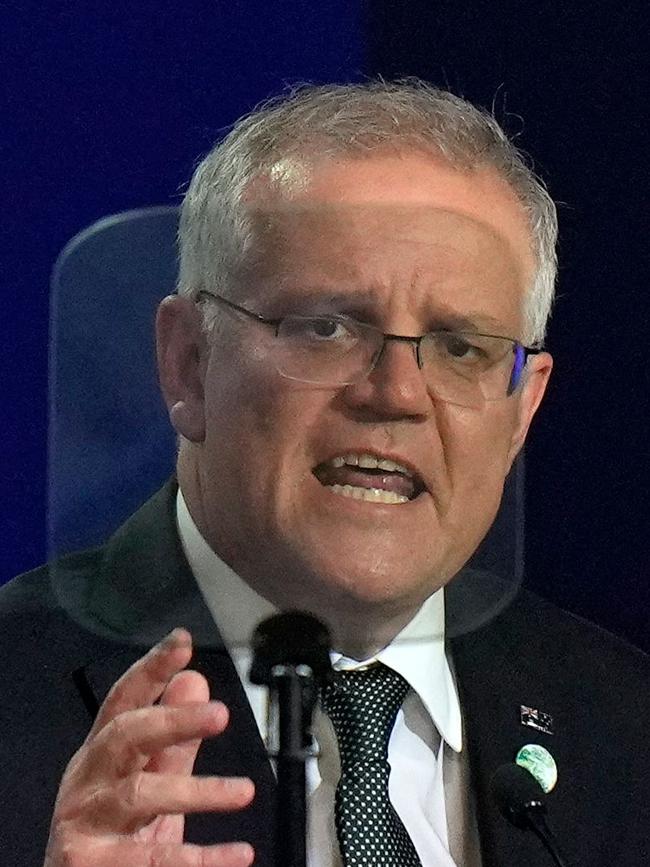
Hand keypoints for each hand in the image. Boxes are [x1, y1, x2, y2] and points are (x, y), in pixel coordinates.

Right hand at [44, 628, 254, 866]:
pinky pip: (151, 859)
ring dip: (196, 791)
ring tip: (243, 792)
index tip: (181, 641)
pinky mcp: (88, 865)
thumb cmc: (113, 835)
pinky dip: (199, 857)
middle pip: (125, 736)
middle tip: (220, 713)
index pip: (124, 699)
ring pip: (139, 796)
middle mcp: (87, 780)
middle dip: (172, 720)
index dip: (151, 668)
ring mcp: (83, 822)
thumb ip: (173, 739)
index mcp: (101, 753)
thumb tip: (194, 681)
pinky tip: (238, 853)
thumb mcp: (144, 780)